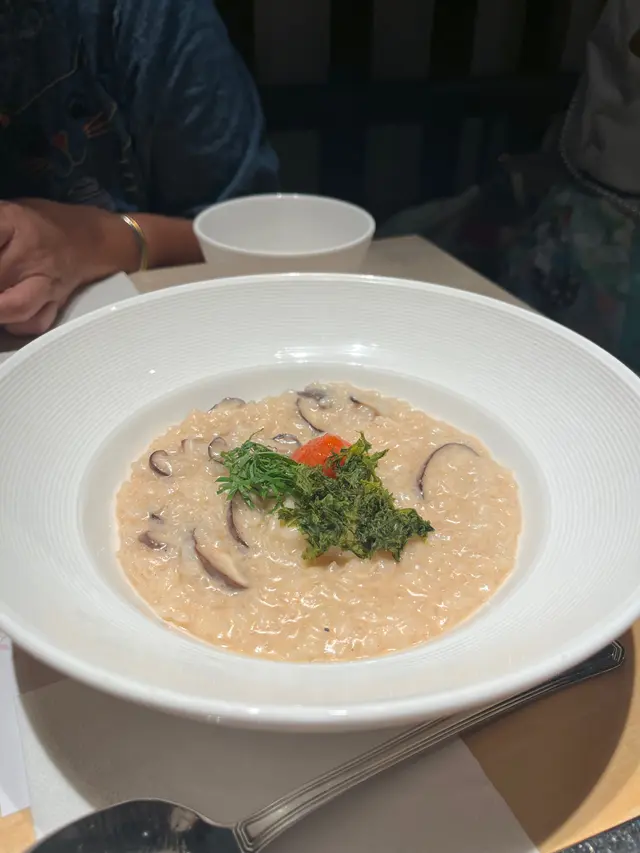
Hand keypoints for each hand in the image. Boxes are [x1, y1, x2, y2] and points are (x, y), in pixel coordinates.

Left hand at [0, 199, 137, 335]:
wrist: (92, 240)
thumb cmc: (40, 223)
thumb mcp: (6, 212)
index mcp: (13, 221)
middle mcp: (31, 253)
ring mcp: (46, 281)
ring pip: (12, 306)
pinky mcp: (56, 303)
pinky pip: (31, 323)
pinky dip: (13, 325)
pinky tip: (4, 319)